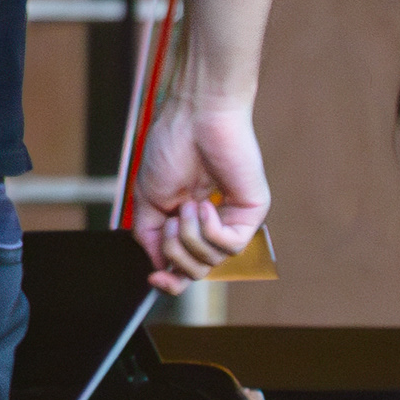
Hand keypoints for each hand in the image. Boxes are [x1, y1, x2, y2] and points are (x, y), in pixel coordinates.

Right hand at [127, 98, 267, 291]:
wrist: (194, 118)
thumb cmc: (172, 147)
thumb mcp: (148, 200)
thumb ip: (150, 237)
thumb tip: (159, 267)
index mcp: (188, 221)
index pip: (184, 266)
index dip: (171, 282)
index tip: (154, 280)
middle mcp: (213, 224)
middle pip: (195, 271)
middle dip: (175, 253)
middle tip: (172, 221)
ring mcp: (233, 219)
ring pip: (211, 261)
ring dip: (190, 235)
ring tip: (188, 204)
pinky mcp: (251, 213)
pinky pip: (229, 246)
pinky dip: (210, 230)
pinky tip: (205, 206)